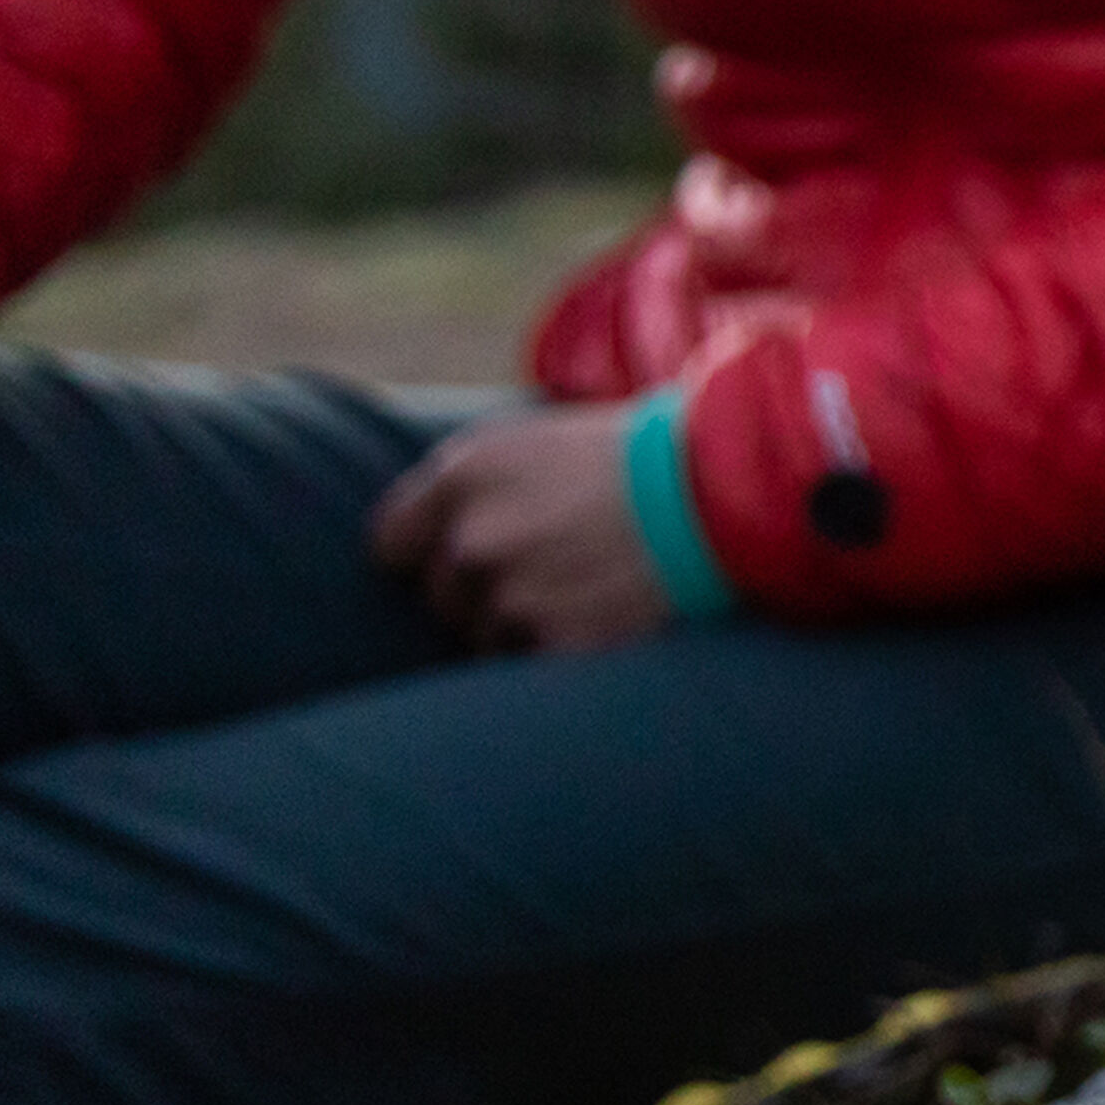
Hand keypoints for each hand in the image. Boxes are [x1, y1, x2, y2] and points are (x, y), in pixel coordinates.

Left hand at [371, 401, 676, 655]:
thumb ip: (471, 486)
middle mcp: (475, 537)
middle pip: (438, 595)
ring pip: (483, 634)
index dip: (420, 552)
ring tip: (577, 589)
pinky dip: (556, 648)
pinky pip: (529, 663)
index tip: (445, 557)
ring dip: (517, 624)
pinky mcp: (556, 641)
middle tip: (542, 568)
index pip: (390, 542)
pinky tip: (597, 614)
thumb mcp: (533, 442)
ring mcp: (514, 595)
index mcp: (464, 474)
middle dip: (478, 590)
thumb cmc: (632, 454)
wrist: (715, 491)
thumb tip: (433, 532)